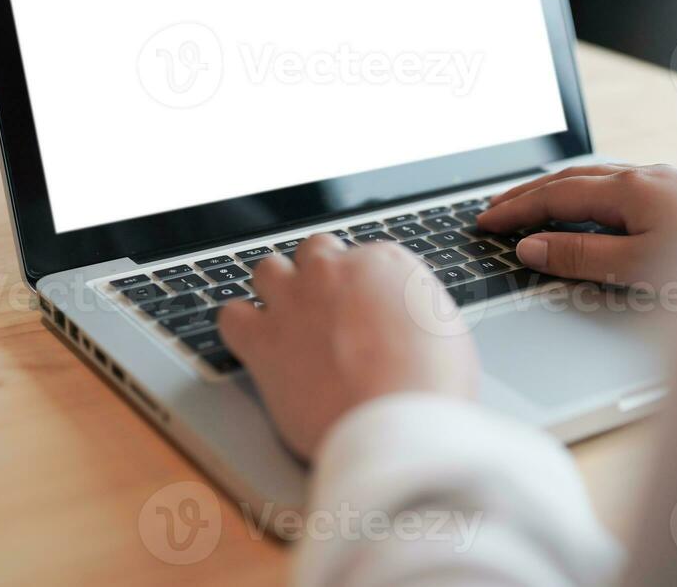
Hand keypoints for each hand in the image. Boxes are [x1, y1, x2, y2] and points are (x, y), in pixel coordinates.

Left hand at [219, 235, 478, 460]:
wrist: (397, 424)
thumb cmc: (431, 386)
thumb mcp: (445, 331)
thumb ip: (413, 311)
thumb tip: (404, 321)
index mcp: (384, 262)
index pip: (362, 257)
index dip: (361, 287)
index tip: (363, 311)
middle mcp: (334, 270)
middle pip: (315, 252)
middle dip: (318, 277)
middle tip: (328, 312)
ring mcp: (294, 300)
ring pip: (268, 269)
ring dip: (276, 291)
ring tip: (288, 323)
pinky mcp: (262, 340)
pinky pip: (231, 316)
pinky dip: (240, 327)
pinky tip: (256, 345)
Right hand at [476, 164, 676, 284]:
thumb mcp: (639, 269)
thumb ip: (582, 257)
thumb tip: (532, 245)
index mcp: (631, 189)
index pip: (555, 195)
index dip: (515, 209)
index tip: (483, 222)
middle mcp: (647, 176)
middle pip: (572, 179)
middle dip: (528, 193)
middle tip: (492, 210)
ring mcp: (667, 182)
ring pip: (598, 180)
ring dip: (558, 191)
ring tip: (530, 207)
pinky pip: (620, 186)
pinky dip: (588, 196)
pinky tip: (592, 211)